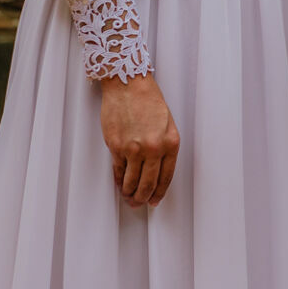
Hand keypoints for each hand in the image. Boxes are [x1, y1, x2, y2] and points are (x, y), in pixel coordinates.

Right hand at [99, 74, 179, 207]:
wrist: (129, 85)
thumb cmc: (148, 100)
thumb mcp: (166, 124)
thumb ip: (164, 147)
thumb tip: (157, 170)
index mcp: (171, 143)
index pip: (166, 177)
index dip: (159, 192)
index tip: (155, 201)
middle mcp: (154, 148)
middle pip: (148, 184)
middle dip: (143, 198)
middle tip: (139, 204)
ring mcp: (133, 148)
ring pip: (131, 181)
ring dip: (129, 193)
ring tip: (128, 197)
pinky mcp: (116, 146)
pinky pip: (118, 170)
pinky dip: (118, 180)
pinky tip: (119, 184)